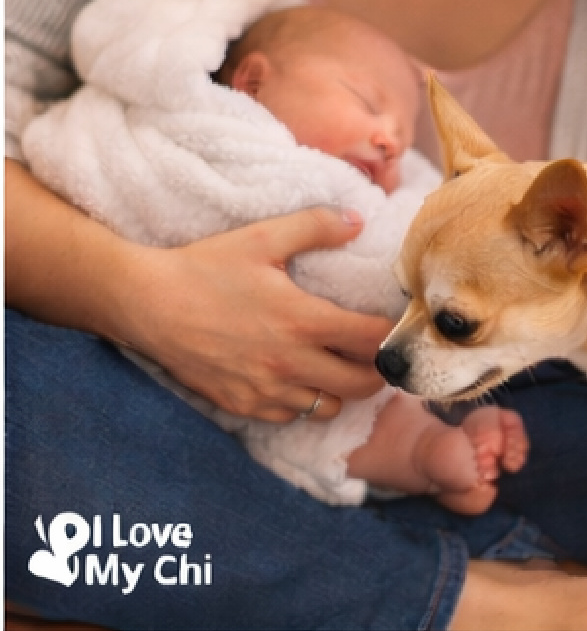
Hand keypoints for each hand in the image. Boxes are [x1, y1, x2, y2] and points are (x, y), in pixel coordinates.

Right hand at [118, 207, 392, 421]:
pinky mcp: (241, 405)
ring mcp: (266, 390)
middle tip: (374, 351)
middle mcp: (291, 363)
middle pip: (361, 384)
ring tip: (337, 365)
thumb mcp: (264, 237)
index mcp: (304, 321)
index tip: (390, 324)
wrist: (146, 304)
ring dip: (341, 389)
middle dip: (376, 369)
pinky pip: (291, 416)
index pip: (371, 341)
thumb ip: (316, 226)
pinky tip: (298, 377)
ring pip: (329, 407)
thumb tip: (357, 221)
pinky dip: (304, 402)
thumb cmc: (206, 267)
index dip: (389, 334)